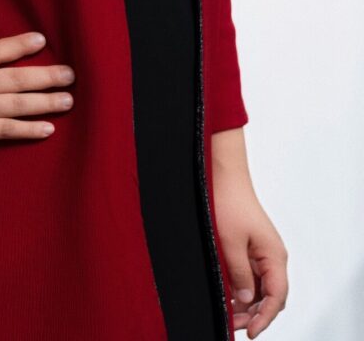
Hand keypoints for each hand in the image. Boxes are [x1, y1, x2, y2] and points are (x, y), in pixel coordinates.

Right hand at [0, 32, 75, 157]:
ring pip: (13, 101)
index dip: (18, 44)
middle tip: (71, 74)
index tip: (42, 39)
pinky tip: (47, 129)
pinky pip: (1, 130)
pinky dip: (26, 129)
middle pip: (13, 76)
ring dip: (44, 101)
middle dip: (45, 74)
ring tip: (68, 100)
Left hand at [213, 176, 288, 336]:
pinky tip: (228, 296)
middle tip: (234, 325)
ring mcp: (262, 253)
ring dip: (247, 303)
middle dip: (254, 314)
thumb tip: (247, 300)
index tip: (250, 332)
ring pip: (260, 288)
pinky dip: (242, 289)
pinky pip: (251, 276)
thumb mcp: (230, 242)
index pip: (276, 297)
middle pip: (270, 296)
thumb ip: (239, 273)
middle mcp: (272, 256)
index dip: (265, 318)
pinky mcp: (251, 248)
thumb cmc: (229, 202)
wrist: (224, 176)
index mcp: (274, 255)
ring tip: (230, 314)